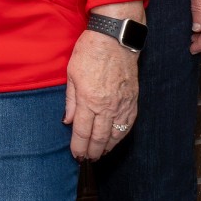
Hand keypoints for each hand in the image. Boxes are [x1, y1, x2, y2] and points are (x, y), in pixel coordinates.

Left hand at [64, 31, 137, 160]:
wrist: (115, 39)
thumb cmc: (89, 52)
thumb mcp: (71, 73)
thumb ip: (70, 100)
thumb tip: (67, 121)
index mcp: (88, 99)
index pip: (82, 131)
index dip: (79, 147)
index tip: (76, 156)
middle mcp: (106, 106)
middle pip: (99, 137)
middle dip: (92, 151)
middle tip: (86, 161)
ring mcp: (122, 105)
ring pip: (115, 135)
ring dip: (107, 147)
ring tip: (99, 154)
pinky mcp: (133, 101)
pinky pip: (128, 125)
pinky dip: (121, 137)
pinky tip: (115, 141)